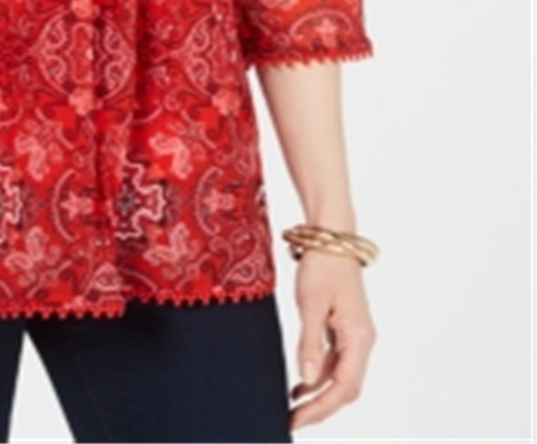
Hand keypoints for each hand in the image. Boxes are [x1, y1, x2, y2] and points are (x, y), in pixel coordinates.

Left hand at [289, 249, 375, 430]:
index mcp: (359, 337)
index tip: (297, 419)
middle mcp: (362, 340)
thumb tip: (306, 380)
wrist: (331, 236)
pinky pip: (336, 359)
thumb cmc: (323, 265)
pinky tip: (300, 381)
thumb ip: (310, 344)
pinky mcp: (346, 326)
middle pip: (345, 386)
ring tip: (292, 406)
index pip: (343, 386)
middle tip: (292, 419)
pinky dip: (319, 373)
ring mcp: (355, 333)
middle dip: (320, 406)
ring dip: (318, 392)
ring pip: (341, 375)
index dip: (321, 407)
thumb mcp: (311, 304)